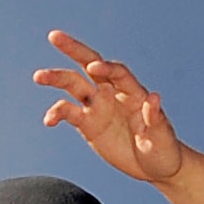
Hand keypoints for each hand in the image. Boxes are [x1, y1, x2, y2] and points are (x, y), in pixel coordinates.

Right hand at [34, 32, 203, 203]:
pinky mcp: (87, 123)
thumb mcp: (163, 138)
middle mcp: (113, 93)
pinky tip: (49, 120)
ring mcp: (98, 106)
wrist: (154, 167)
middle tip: (54, 36)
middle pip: (90, 65)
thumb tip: (154, 98)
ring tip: (39, 77)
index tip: (94, 69)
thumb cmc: (164, 150)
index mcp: (133, 92)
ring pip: (74, 85)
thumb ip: (156, 119)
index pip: (117, 73)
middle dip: (73, 50)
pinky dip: (57, 114)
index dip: (106, 69)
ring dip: (56, 78)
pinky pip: (68, 113)